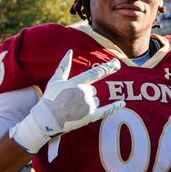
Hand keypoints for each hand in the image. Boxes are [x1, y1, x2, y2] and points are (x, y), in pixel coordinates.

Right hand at [10, 50, 124, 153]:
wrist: (47, 120)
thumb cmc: (50, 98)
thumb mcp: (56, 80)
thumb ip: (64, 65)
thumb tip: (70, 51)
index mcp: (77, 83)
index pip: (96, 73)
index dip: (107, 68)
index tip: (117, 63)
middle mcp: (84, 93)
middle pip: (93, 90)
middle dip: (85, 94)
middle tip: (71, 101)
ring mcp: (88, 105)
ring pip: (96, 100)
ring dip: (88, 103)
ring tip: (73, 108)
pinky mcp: (91, 116)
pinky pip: (106, 111)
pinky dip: (115, 107)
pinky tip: (123, 103)